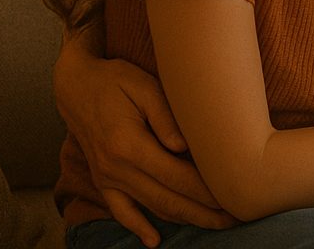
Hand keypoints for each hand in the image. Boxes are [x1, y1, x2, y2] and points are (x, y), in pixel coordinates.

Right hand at [55, 41, 234, 244]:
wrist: (75, 85)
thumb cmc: (116, 80)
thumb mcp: (144, 86)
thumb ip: (166, 117)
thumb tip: (185, 147)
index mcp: (129, 146)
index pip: (177, 176)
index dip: (207, 191)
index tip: (234, 198)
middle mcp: (116, 169)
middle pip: (168, 199)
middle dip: (204, 212)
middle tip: (237, 218)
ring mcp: (106, 178)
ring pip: (151, 208)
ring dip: (183, 220)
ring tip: (216, 225)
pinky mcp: (102, 181)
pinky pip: (120, 211)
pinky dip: (137, 227)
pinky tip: (154, 241)